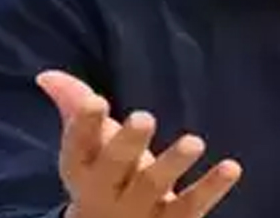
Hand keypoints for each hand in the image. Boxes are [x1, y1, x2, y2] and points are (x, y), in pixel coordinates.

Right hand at [37, 71, 242, 217]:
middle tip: (144, 117)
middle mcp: (107, 193)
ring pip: (155, 187)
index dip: (84, 125)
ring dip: (173, 163)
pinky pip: (192, 206)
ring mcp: (140, 211)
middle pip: (115, 167)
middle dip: (127, 143)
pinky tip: (232, 167)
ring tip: (194, 141)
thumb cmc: (103, 177)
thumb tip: (48, 75)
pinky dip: (212, 187)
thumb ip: (74, 107)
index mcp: (82, 170)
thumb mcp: (88, 148)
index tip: (96, 100)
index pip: (77, 147)